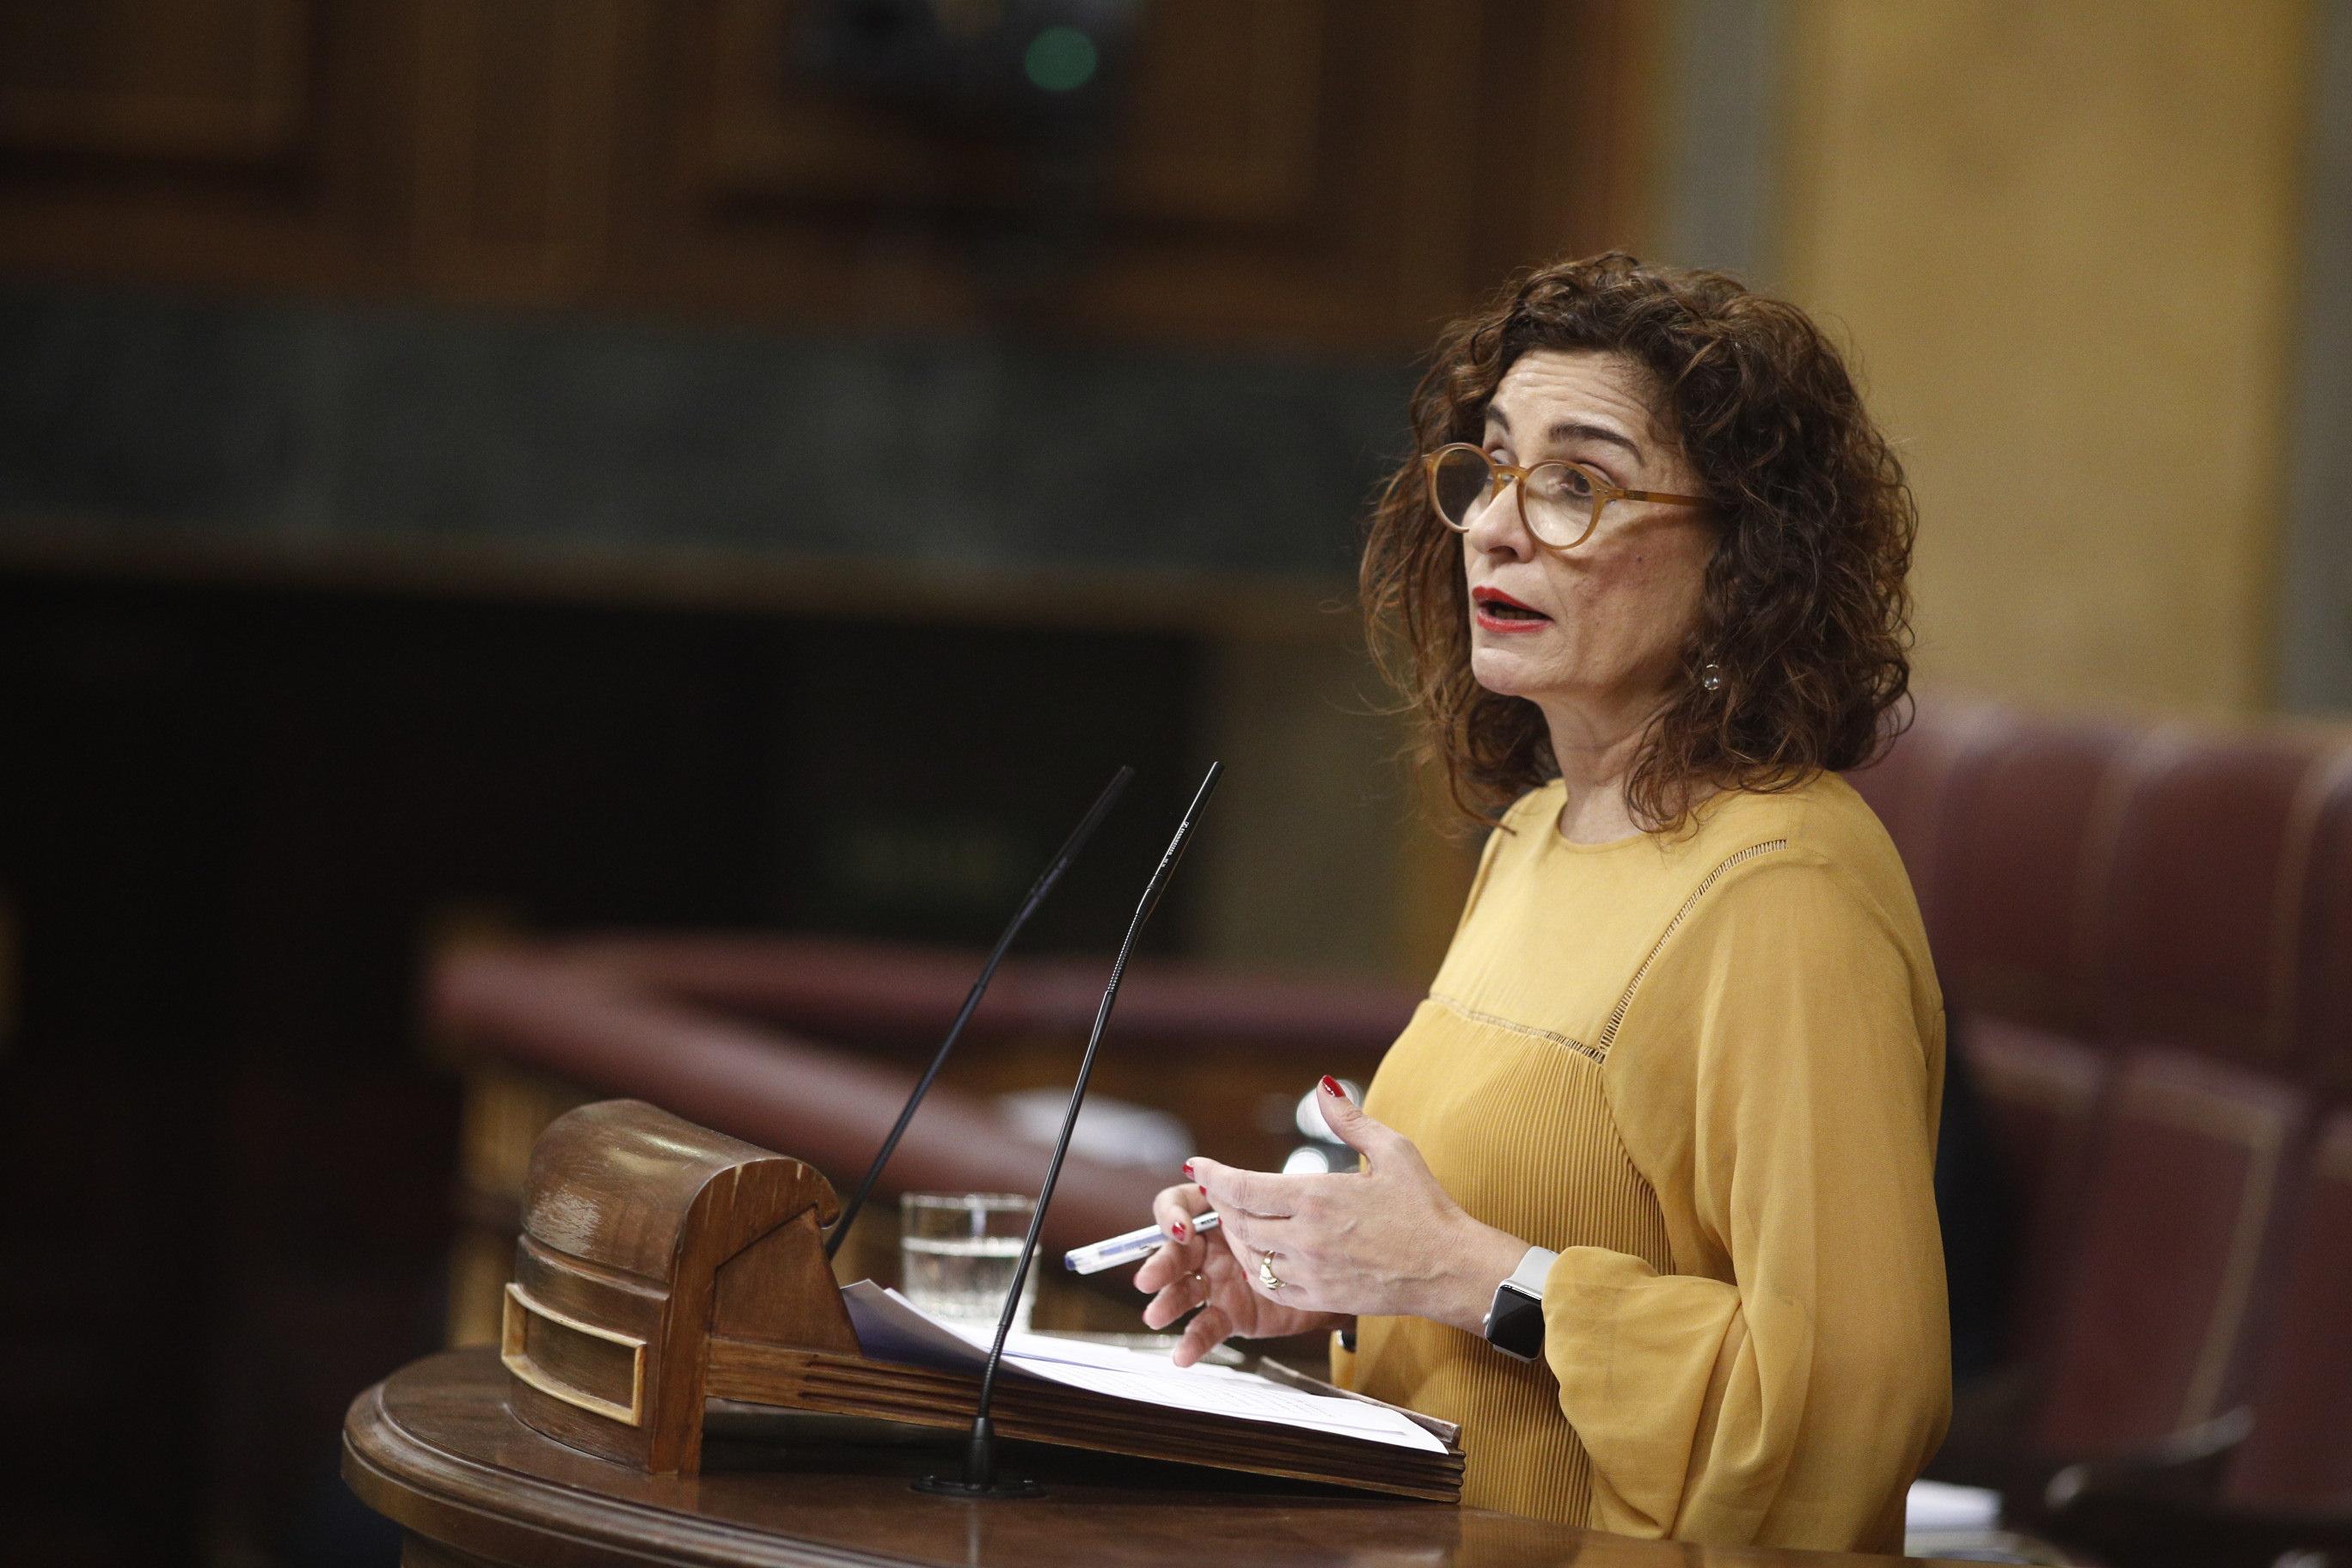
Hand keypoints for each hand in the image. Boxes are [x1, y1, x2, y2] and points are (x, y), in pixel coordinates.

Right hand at [1135, 1181, 1340, 1366]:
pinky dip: (1192, 1343)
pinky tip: (1182, 1356)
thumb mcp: (1286, 1199)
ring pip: (1183, 1291)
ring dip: (1166, 1303)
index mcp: (1214, 1211)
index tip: (1182, 1229)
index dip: (1172, 1215)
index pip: (1177, 1205)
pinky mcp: (1229, 1314)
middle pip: (1174, 1251)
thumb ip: (1257, 1184)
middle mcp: (1208, 1246)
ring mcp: (1215, 1282)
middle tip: (1148, 1280)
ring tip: (1155, 1316)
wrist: (1333, 1271)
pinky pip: (1207, 1327)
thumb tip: (1238, 1150)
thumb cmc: (1306, 1224)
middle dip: (1160, 1264)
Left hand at [1188, 1077, 1527, 1336]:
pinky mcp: (1320, 1300)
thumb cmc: (1425, 1207)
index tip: (1196, 1166)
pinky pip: (1270, 1288)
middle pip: (1239, 1223)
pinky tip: (1259, 1258)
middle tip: (1217, 1191)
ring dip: (1236, 1238)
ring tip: (1237, 1221)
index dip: (1213, 1177)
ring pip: (1249, 1257)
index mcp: (1317, 1197)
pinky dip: (1255, 1271)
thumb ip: (1350, 1120)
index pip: (1243, 1188)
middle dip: (1220, 1205)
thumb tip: (1323, 1086)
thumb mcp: (1393, 1151)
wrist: (1450, 1268)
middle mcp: (1306, 1238)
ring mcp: (1311, 1273)